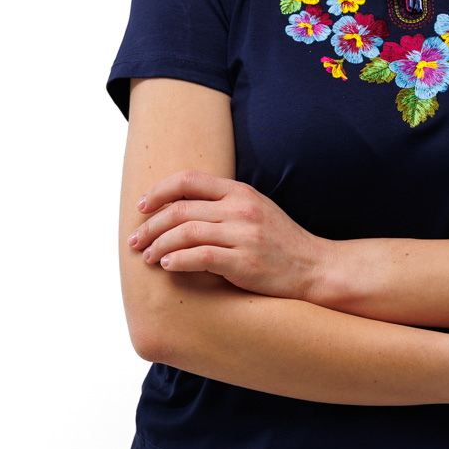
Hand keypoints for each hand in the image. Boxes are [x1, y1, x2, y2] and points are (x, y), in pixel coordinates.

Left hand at [127, 169, 332, 299]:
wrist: (314, 268)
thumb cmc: (281, 243)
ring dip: (158, 245)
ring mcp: (244, 235)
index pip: (188, 180)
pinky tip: (168, 265)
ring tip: (148, 256)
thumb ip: (224, 204)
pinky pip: (199, 257)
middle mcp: (241, 209)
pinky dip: (177, 260)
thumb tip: (180, 207)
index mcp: (240, 192)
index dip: (158, 191)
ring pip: (185, 233)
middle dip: (150, 225)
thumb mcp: (256, 210)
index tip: (141, 207)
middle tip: (134, 240)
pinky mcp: (244, 263)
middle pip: (180, 209)